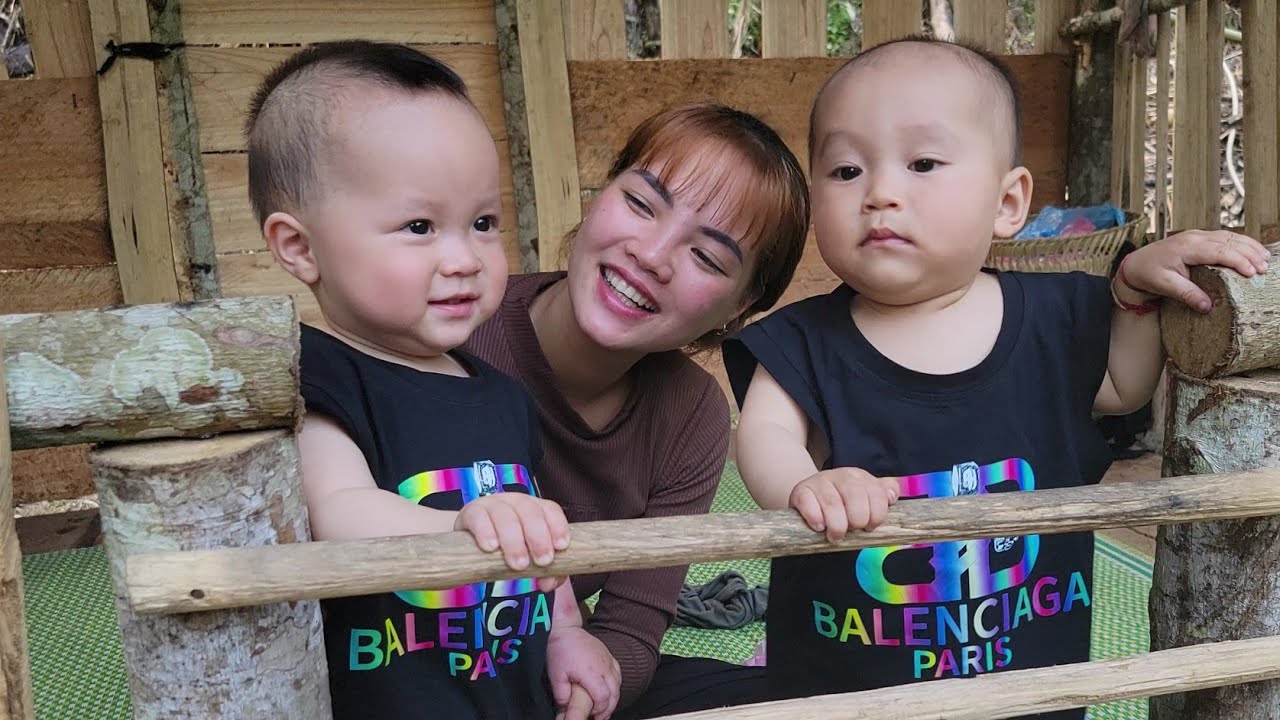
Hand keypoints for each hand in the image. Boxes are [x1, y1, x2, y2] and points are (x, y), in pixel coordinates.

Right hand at [454, 493, 569, 591]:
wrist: (469, 544)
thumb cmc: (506, 549)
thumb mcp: (527, 557)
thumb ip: (545, 571)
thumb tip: (549, 582)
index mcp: (534, 509)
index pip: (550, 510)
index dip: (558, 527)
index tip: (561, 547)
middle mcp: (515, 502)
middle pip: (530, 512)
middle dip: (538, 537)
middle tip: (542, 561)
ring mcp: (492, 505)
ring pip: (505, 515)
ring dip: (513, 540)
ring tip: (518, 564)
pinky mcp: (470, 513)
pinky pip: (478, 517)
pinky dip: (485, 531)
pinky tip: (490, 548)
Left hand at [547, 626, 620, 719]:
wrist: (566, 630)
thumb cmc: (560, 651)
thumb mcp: (555, 675)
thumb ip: (562, 694)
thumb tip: (565, 709)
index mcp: (591, 672)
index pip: (603, 697)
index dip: (599, 710)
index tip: (592, 715)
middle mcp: (604, 666)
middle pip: (614, 693)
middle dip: (608, 708)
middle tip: (599, 717)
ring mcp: (609, 660)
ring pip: (618, 684)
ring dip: (613, 698)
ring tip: (603, 708)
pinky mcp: (609, 656)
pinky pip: (618, 675)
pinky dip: (615, 686)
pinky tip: (608, 692)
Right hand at [789, 467, 899, 541]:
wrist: (809, 497)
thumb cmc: (840, 503)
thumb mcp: (863, 497)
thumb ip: (882, 495)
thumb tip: (892, 496)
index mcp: (860, 476)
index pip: (877, 494)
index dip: (876, 516)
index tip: (869, 527)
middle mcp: (840, 475)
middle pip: (856, 498)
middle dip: (857, 521)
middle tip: (852, 530)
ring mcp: (819, 481)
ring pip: (833, 504)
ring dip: (837, 526)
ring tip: (835, 536)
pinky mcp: (801, 491)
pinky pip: (809, 505)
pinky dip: (816, 519)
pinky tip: (819, 527)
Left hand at [1120, 230, 1269, 311]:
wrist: (1134, 264)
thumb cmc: (1148, 274)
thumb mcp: (1165, 286)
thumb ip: (1187, 294)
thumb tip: (1208, 306)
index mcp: (1187, 247)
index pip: (1219, 251)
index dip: (1238, 260)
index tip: (1252, 272)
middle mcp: (1194, 237)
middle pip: (1229, 241)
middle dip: (1249, 253)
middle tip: (1265, 268)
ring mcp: (1197, 236)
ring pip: (1229, 237)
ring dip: (1248, 246)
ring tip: (1265, 259)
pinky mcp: (1199, 238)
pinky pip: (1224, 237)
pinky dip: (1240, 243)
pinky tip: (1252, 250)